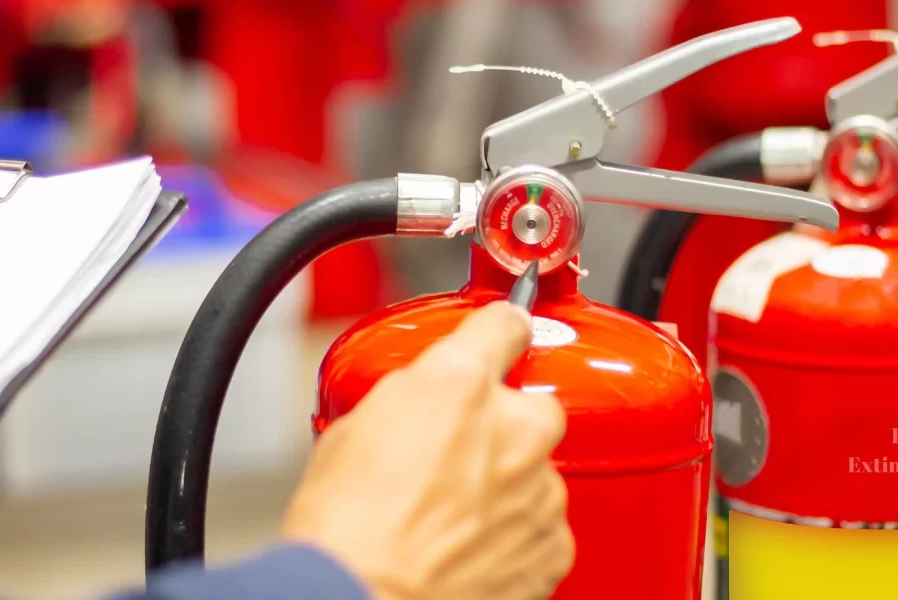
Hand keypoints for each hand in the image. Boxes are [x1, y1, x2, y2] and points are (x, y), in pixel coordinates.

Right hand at [281, 302, 573, 599]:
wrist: (359, 599)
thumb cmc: (345, 528)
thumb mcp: (355, 426)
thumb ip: (413, 394)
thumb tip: (426, 397)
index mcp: (460, 382)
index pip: (506, 324)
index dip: (500, 332)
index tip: (503, 339)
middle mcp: (513, 427)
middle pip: (532, 407)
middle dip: (503, 427)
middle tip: (455, 459)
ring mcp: (539, 488)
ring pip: (539, 471)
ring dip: (509, 485)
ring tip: (453, 517)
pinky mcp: (552, 544)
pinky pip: (546, 526)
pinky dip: (518, 535)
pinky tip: (473, 548)